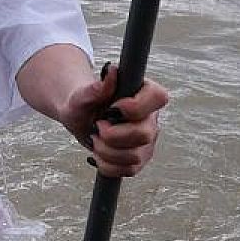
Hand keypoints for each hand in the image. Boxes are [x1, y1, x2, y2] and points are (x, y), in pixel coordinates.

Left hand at [61, 63, 168, 177]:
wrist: (80, 118)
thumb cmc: (83, 102)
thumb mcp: (82, 94)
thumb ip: (96, 87)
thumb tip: (111, 71)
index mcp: (144, 94)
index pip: (159, 98)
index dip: (136, 106)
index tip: (112, 108)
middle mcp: (150, 118)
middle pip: (144, 134)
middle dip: (112, 135)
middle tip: (97, 126)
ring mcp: (147, 141)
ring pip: (134, 156)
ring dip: (105, 151)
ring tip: (94, 139)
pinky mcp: (139, 158)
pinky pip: (129, 170)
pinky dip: (107, 165)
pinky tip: (98, 154)